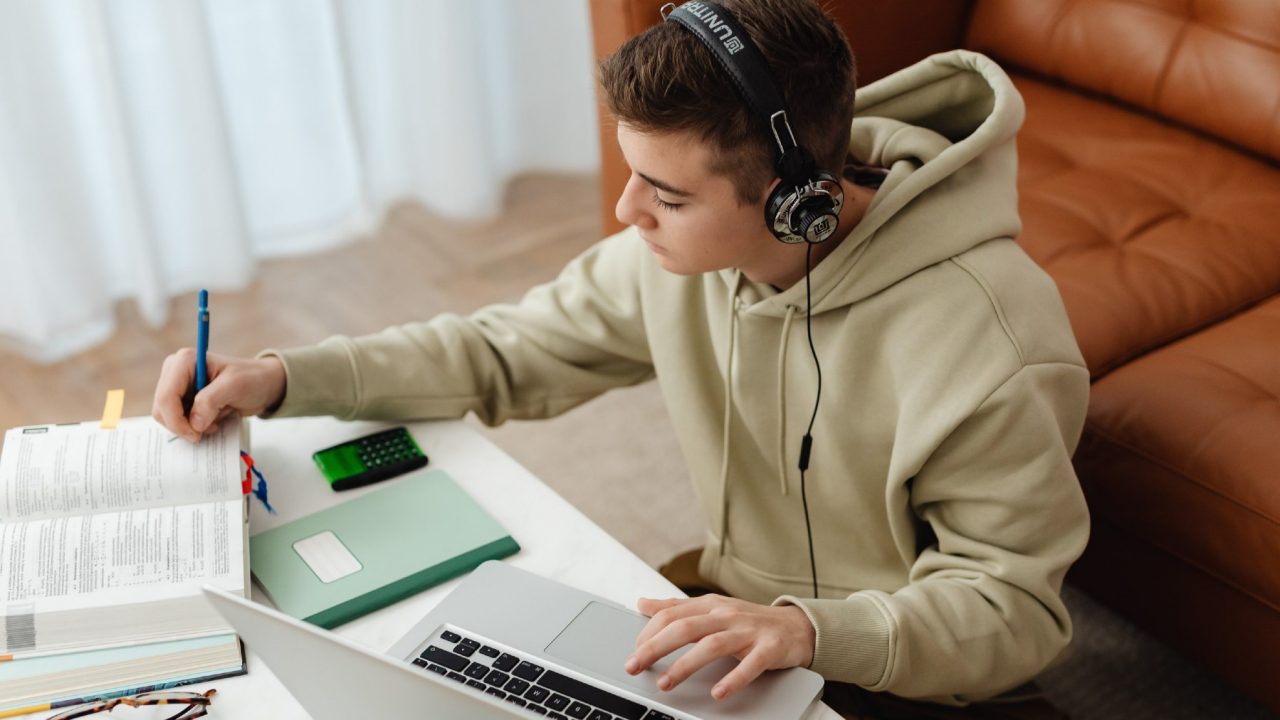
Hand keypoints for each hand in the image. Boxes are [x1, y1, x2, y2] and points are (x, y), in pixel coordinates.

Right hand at [152, 349, 286, 441]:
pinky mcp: (182, 399)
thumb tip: (193, 423)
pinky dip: (193, 426)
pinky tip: (212, 421)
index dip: (176, 420)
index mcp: (184, 361)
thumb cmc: (252, 379)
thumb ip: (210, 401)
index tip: (196, 435)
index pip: (166, 397)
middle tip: (209, 429)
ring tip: (215, 421)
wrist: (263, 385)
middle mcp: (175, 372)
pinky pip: (177, 420)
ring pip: (166, 417)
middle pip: (161, 409)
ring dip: (190, 426)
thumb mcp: (235, 386)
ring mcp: (177, 386)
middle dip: (183, 425)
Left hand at [624, 594, 814, 700]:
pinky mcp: (769, 649)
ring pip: (712, 645)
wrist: (795, 626)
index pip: (672, 614)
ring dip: (685, 665)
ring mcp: (748, 631)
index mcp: (710, 605)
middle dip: (655, 647)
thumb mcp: (711, 608)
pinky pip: (750, 664)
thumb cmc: (748, 620)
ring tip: (666, 683)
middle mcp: (726, 615)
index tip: (633, 652)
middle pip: (685, 628)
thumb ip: (677, 607)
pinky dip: (734, 679)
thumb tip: (643, 603)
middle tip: (634, 666)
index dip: (648, 633)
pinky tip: (719, 693)